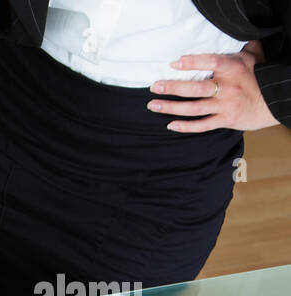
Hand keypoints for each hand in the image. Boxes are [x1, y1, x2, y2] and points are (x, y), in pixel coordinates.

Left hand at [148, 48, 278, 132]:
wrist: (276, 100)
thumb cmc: (261, 76)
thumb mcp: (253, 58)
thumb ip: (241, 47)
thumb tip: (235, 33)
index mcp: (234, 69)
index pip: (211, 62)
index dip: (192, 62)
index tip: (174, 63)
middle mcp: (228, 88)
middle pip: (196, 88)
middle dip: (173, 88)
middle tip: (155, 87)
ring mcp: (226, 105)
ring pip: (194, 108)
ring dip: (171, 108)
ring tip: (153, 105)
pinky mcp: (226, 120)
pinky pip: (202, 125)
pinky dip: (186, 127)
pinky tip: (170, 125)